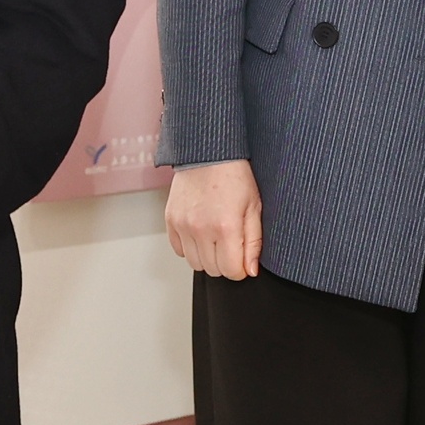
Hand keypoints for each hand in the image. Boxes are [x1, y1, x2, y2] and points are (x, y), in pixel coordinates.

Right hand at [166, 159, 261, 279]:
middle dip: (225, 263)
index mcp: (226, 227)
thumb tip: (250, 271)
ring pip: (195, 264)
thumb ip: (254, 242)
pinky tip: (200, 233)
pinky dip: (190, 247)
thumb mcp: (254, 207)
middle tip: (231, 245)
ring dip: (207, 257)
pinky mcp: (170, 220)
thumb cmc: (235, 176)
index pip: (232, 271)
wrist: (208, 153)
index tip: (243, 258)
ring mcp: (183, 225)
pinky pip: (179, 250)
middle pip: (213, 270)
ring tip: (215, 239)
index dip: (241, 269)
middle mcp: (201, 229)